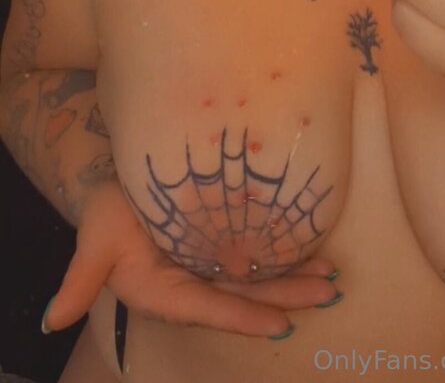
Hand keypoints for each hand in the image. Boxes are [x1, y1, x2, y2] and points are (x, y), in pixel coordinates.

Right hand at [42, 180, 337, 337]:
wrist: (124, 178)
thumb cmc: (109, 208)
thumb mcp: (95, 237)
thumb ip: (80, 278)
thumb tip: (54, 319)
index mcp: (164, 292)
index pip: (208, 309)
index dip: (243, 317)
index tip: (280, 324)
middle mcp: (194, 284)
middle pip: (244, 296)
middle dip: (287, 297)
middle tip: (328, 292)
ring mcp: (213, 265)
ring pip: (258, 279)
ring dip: (296, 280)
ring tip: (333, 278)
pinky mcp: (227, 243)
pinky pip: (260, 254)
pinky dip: (288, 255)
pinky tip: (318, 253)